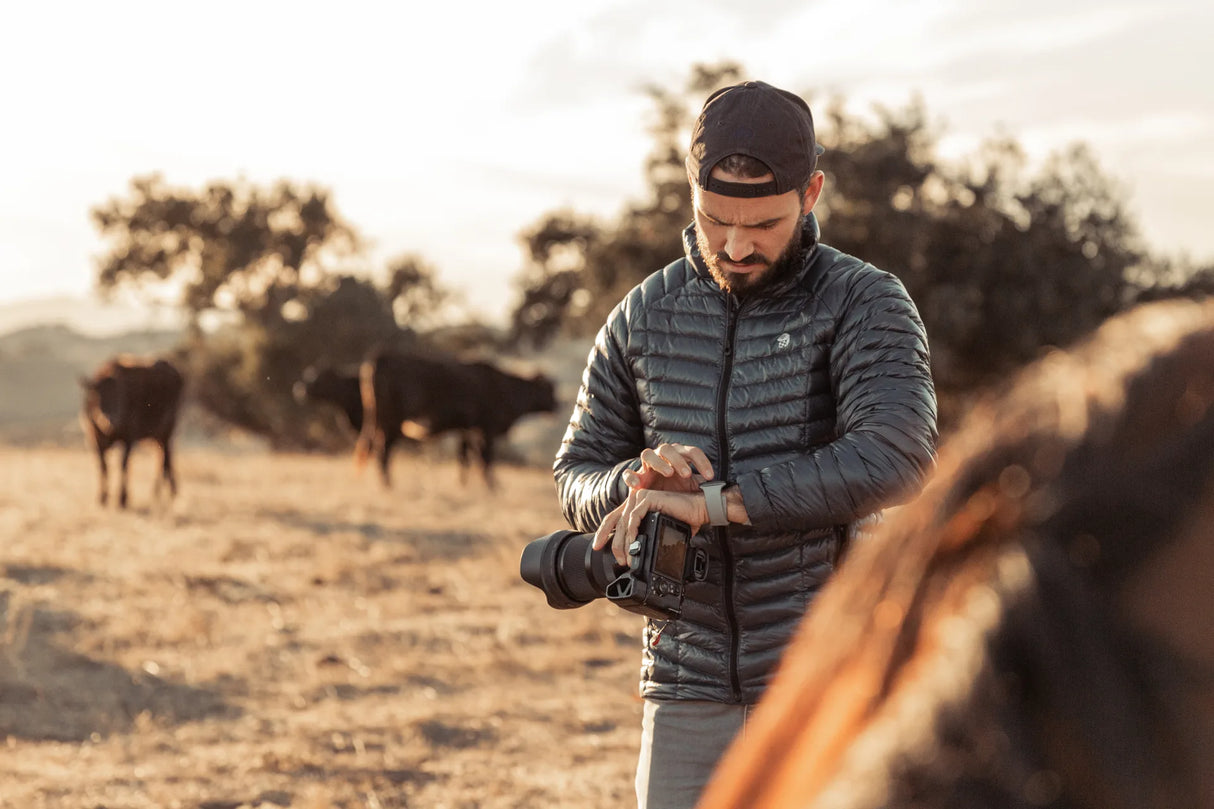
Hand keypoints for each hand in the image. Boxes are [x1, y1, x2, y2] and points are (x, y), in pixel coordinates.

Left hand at [593, 487, 709, 565]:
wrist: (699, 510)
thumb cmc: (685, 519)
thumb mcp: (663, 530)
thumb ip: (652, 537)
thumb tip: (643, 557)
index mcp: (639, 507)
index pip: (617, 520)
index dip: (605, 533)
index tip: (598, 548)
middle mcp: (636, 501)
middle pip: (617, 523)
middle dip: (615, 545)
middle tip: (620, 561)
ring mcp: (641, 498)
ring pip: (625, 523)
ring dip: (624, 543)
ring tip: (627, 557)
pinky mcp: (647, 498)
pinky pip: (634, 517)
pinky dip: (632, 532)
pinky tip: (633, 543)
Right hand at [623, 443, 714, 494]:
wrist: (655, 497)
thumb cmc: (676, 489)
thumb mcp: (691, 487)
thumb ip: (702, 487)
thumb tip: (721, 494)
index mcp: (679, 456)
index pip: (692, 452)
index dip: (702, 462)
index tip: (710, 477)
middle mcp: (662, 456)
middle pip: (669, 449)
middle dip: (679, 460)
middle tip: (687, 473)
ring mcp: (646, 465)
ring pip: (648, 454)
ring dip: (659, 462)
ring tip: (668, 473)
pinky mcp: (635, 477)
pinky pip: (629, 473)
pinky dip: (631, 477)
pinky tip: (638, 484)